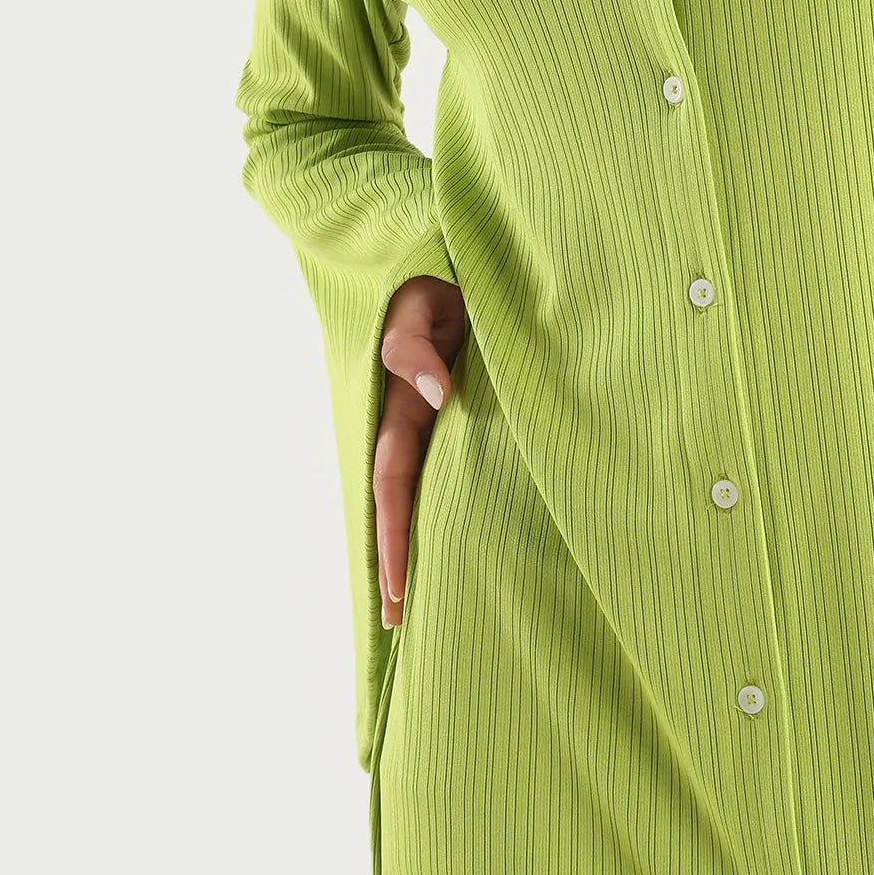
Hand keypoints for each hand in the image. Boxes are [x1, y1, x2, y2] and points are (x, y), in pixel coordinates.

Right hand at [375, 274, 468, 627]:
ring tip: (433, 600)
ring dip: (429, 540)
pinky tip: (477, 535)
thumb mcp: (421, 300)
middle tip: (404, 624)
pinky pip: (466, 465)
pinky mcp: (479, 405)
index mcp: (404, 402)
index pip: (395, 484)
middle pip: (408, 502)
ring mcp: (447, 416)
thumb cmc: (438, 272)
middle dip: (402, 561)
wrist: (471, 249)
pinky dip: (462, 504)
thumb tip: (438, 397)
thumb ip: (416, 346)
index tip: (398, 594)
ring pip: (434, 489)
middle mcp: (422, 418)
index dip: (394, 539)